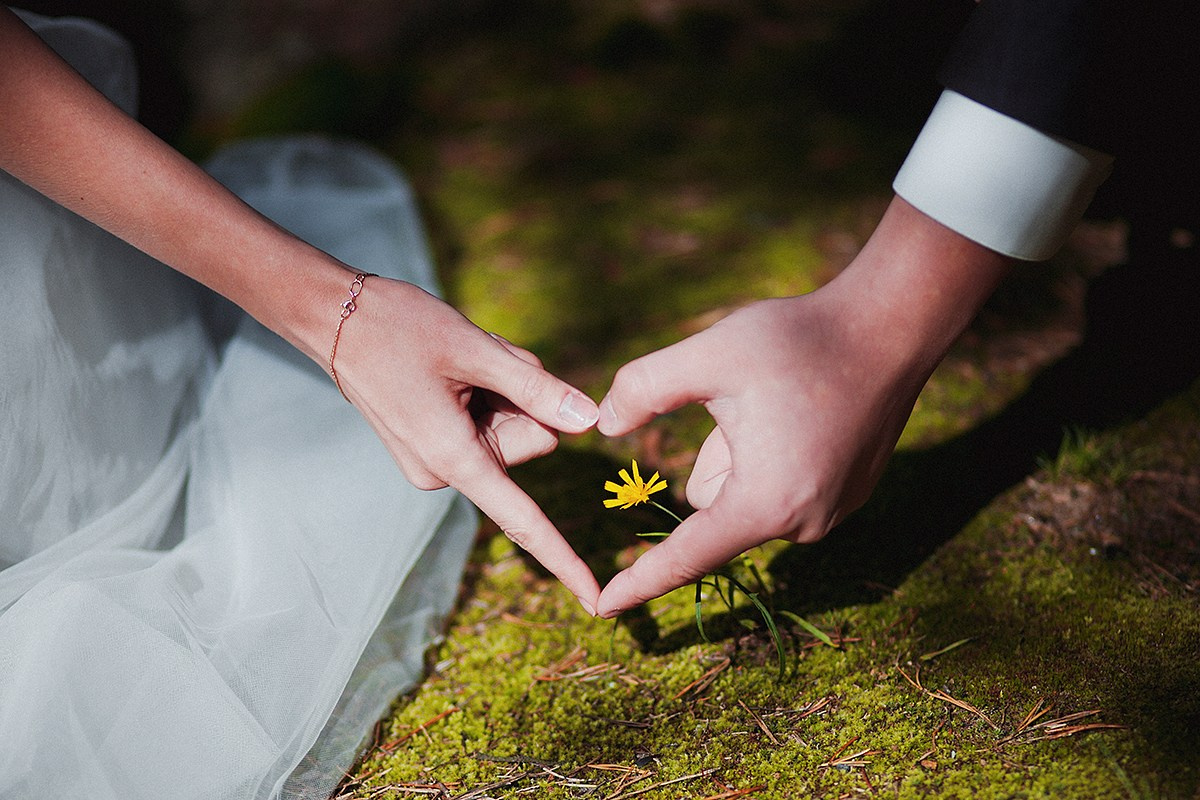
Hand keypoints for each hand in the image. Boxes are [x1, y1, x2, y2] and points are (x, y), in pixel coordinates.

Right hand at [333, 277, 601, 613]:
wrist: (334, 317)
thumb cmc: (399, 328)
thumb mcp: (476, 350)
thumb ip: (537, 390)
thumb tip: (591, 423)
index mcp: (453, 459)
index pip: (523, 519)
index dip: (564, 560)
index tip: (595, 602)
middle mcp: (444, 472)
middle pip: (532, 442)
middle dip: (525, 399)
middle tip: (482, 362)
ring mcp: (437, 461)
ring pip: (512, 427)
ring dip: (504, 389)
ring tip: (459, 362)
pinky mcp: (434, 445)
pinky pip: (488, 423)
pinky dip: (487, 392)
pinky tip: (453, 368)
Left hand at [595, 197, 1010, 615]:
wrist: (893, 327)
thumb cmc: (799, 340)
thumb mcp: (708, 355)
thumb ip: (643, 389)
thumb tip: (603, 424)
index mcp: (763, 502)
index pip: (686, 556)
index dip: (640, 581)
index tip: (603, 606)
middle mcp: (803, 524)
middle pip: (714, 505)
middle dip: (714, 457)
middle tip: (746, 399)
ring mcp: (832, 514)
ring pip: (746, 494)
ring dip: (741, 455)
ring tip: (777, 400)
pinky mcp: (849, 496)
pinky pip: (782, 489)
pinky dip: (773, 457)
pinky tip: (802, 409)